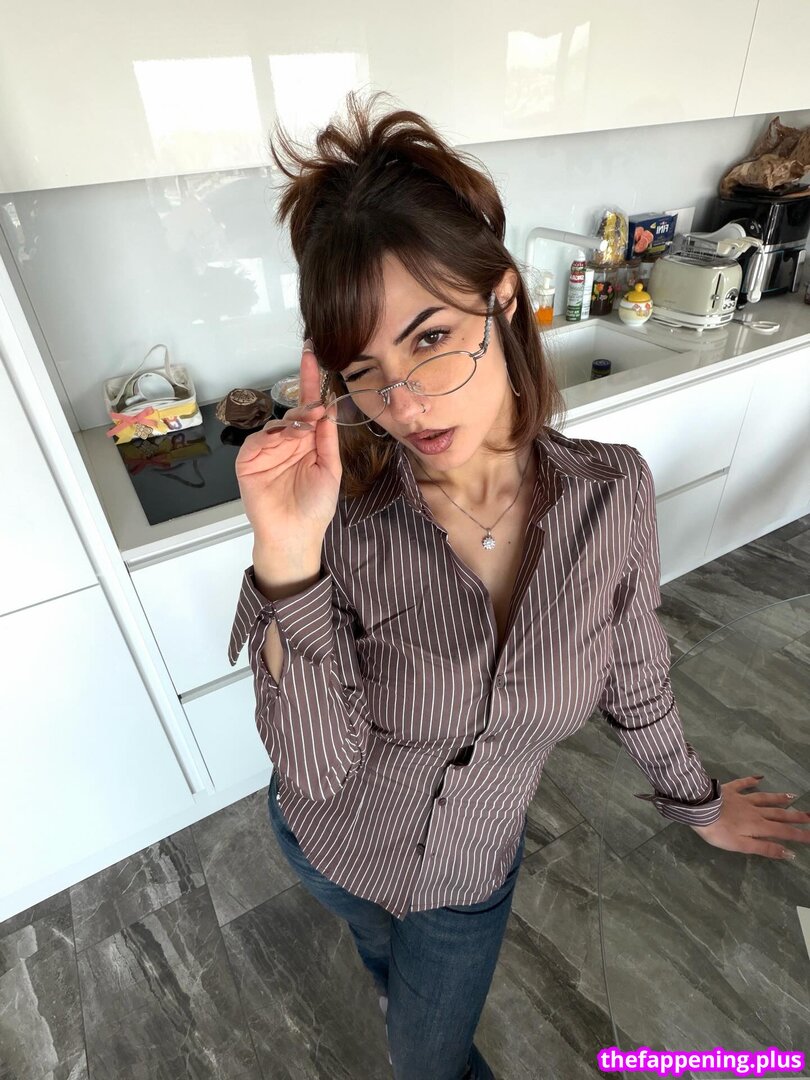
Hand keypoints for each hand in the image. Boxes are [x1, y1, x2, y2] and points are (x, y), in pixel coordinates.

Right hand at [235, 343, 340, 544]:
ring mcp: (267, 452)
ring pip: (276, 424)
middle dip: (304, 407)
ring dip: (290, 423)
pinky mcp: (249, 462)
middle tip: (314, 410)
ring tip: (302, 432)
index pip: (310, 408)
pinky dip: (270, 437)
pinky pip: (257, 441)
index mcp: (309, 444)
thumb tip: (328, 408)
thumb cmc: (315, 507)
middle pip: (293, 412)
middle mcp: (288, 444)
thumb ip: (327, 439)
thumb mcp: (330, 470)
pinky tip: (283, 442)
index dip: (311, 382)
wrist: (295, 535)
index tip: (312, 355)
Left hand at [689, 775, 809, 859]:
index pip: (783, 832)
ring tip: (793, 795)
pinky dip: (752, 780)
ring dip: (779, 797)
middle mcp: (754, 811)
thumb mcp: (741, 845)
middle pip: (779, 814)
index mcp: (758, 826)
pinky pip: (743, 783)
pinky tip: (759, 777)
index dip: (799, 835)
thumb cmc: (718, 831)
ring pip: (765, 798)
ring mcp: (743, 798)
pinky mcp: (730, 790)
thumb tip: (789, 852)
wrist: (699, 809)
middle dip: (796, 816)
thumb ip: (764, 848)